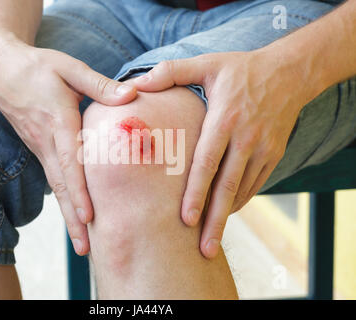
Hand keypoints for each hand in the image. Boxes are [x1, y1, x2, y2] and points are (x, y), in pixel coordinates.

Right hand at [0, 37, 136, 254]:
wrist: (2, 70)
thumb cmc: (39, 67)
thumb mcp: (69, 68)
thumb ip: (99, 85)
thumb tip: (131, 96)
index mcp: (58, 121)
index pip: (70, 161)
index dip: (79, 190)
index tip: (89, 216)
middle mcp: (47, 141)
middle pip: (61, 185)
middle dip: (73, 218)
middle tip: (85, 248)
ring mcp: (41, 148)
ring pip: (56, 187)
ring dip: (68, 215)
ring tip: (81, 244)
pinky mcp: (41, 149)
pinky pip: (54, 179)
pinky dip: (64, 200)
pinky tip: (74, 215)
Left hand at [132, 49, 308, 258]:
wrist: (290, 72)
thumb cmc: (242, 68)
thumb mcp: (207, 63)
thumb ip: (170, 72)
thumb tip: (134, 84)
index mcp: (225, 119)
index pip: (207, 163)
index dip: (196, 193)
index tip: (185, 220)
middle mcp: (246, 137)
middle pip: (227, 187)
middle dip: (214, 220)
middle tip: (204, 250)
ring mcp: (263, 148)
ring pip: (242, 191)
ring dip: (226, 216)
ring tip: (210, 242)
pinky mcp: (273, 155)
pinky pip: (255, 185)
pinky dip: (239, 202)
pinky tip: (225, 214)